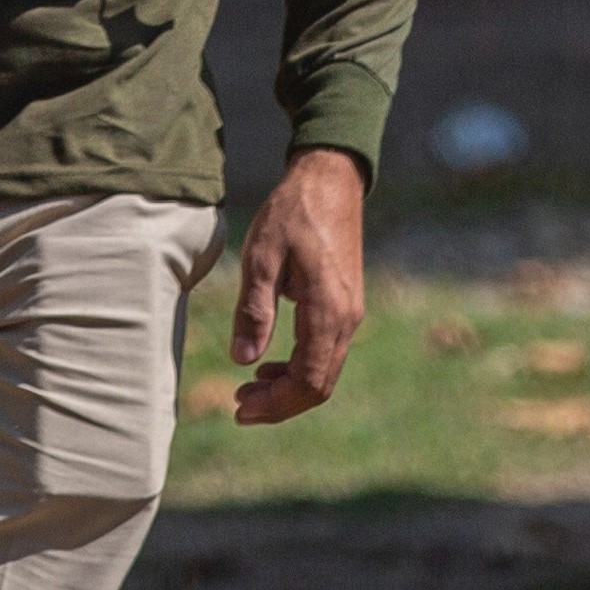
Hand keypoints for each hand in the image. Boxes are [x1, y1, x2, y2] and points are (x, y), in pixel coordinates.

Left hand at [224, 148, 367, 424]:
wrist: (330, 179)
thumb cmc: (292, 212)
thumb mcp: (262, 257)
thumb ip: (254, 311)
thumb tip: (243, 360)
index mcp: (327, 310)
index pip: (307, 380)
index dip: (275, 404)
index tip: (240, 409)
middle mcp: (347, 318)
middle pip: (319, 385)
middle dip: (280, 403)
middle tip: (239, 404)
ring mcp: (350, 312)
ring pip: (324, 371)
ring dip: (288, 387)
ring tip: (248, 387)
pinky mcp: (346, 305)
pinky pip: (326, 352)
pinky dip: (299, 367)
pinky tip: (269, 363)